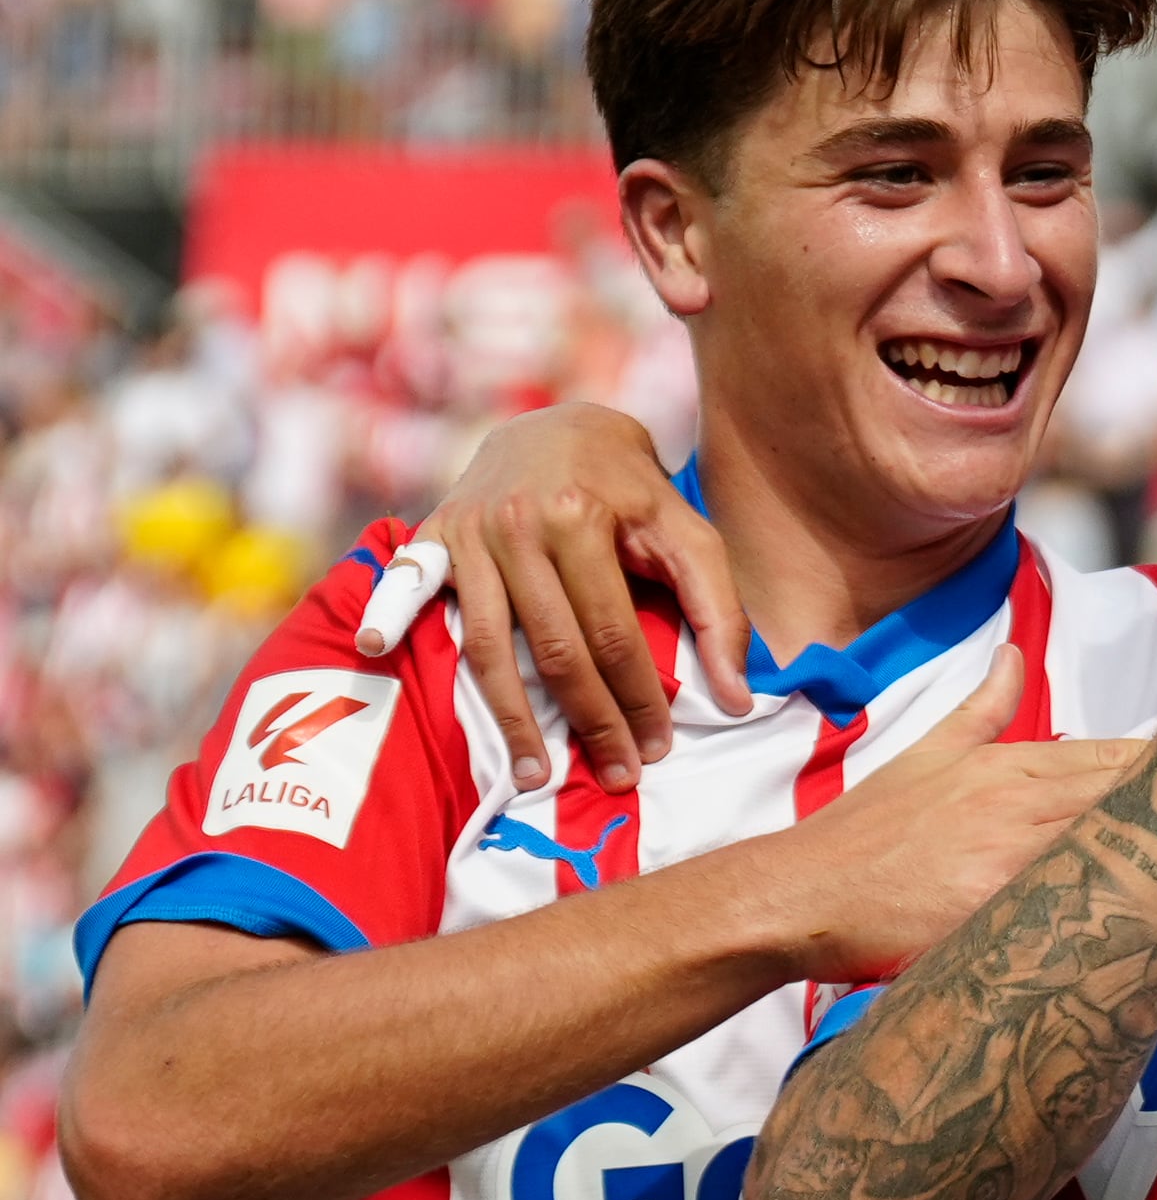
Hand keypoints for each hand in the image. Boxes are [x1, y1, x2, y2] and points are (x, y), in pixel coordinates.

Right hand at [364, 403, 752, 795]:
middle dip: (587, 719)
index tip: (656, 748)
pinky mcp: (433, 534)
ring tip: (533, 772)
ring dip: (509, 715)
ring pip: (487, 642)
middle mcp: (517, 525)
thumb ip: (720, 610)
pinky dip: (388, 617)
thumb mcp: (688, 532)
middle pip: (553, 648)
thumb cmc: (633, 490)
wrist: (564, 423)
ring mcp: (469, 532)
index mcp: (581, 519)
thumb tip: (739, 698)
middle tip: (614, 776)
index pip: (612, 633)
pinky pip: (410, 588)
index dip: (637, 697)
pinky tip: (374, 653)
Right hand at [753, 646, 1145, 983]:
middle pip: (1131, 798)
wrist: (803, 892)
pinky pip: (1069, 904)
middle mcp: (1019, 803)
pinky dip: (1111, 908)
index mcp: (1012, 766)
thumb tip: (1012, 655)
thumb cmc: (867, 833)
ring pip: (1111, 845)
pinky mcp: (993, 908)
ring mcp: (1009, 855)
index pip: (1119, 758)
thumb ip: (982, 708)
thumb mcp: (927, 756)